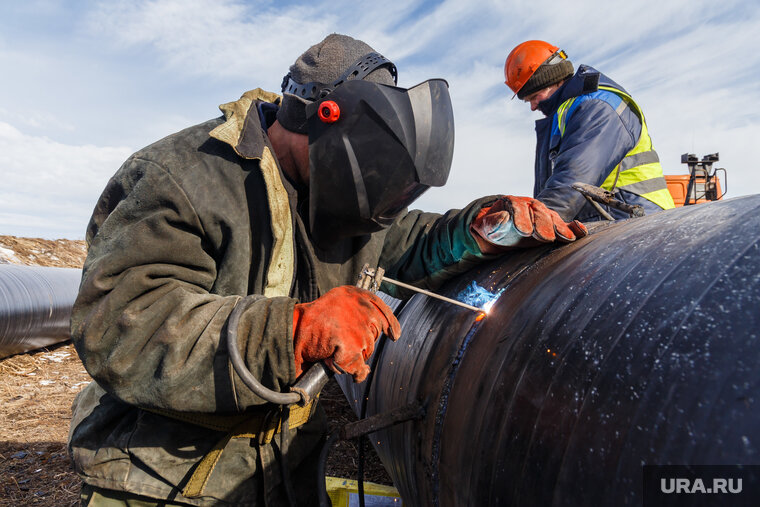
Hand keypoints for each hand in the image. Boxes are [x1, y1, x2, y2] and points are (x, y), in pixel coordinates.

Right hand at [292, 286, 400, 382]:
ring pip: (366, 351)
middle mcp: (360, 306)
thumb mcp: (338, 305)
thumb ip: (359, 313)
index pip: (381, 308)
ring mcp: (357, 326)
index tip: (394, 335)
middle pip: (374, 333)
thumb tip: (386, 331)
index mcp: (355, 294)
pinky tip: (343, 369)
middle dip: (363, 343)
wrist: (291, 330)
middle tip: (341, 343)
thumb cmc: (312, 322)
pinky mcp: (351, 345)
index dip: (390, 323)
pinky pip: (359, 367)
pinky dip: (354, 372)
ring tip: (333, 350)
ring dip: (353, 357)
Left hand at [470, 196, 586, 253]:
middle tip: (545, 238)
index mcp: (512, 203)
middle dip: (543, 224)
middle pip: (538, 212)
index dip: (521, 219)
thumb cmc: (494, 229)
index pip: (518, 208)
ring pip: (552, 218)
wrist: (501, 233)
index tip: (524, 232)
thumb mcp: (488, 227)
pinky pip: (565, 224)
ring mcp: (542, 214)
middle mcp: (530, 205)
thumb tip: (504, 217)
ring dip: (560, 228)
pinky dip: (574, 228)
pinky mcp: (552, 225)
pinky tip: (581, 231)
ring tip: (565, 238)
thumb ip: (494, 223)